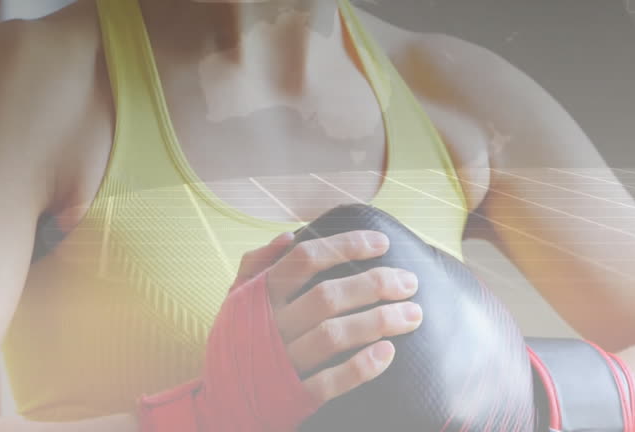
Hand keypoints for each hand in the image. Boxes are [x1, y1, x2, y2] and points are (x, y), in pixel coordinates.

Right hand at [136, 228, 422, 431]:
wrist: (221, 399)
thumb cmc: (238, 337)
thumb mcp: (236, 295)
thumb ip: (257, 262)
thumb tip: (290, 235)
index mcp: (260, 294)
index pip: (307, 258)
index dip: (347, 246)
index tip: (383, 244)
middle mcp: (270, 324)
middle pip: (329, 296)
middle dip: (375, 284)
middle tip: (410, 281)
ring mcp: (281, 360)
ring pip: (334, 336)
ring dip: (378, 322)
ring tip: (413, 315)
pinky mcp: (292, 394)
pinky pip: (329, 382)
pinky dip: (360, 368)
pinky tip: (388, 354)